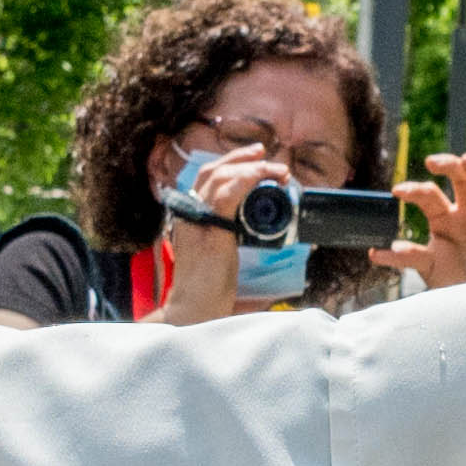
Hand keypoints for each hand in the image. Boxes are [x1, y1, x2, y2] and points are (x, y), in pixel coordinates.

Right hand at [148, 145, 294, 324]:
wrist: (194, 310)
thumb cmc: (208, 289)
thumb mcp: (218, 255)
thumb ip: (231, 240)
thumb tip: (262, 236)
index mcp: (190, 217)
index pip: (206, 178)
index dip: (229, 163)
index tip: (254, 158)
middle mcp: (189, 214)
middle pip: (211, 171)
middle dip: (240, 158)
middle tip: (265, 155)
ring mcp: (197, 221)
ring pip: (221, 177)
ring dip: (252, 168)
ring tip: (277, 169)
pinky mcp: (210, 233)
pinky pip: (227, 195)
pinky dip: (247, 180)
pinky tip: (264, 177)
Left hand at [383, 151, 465, 290]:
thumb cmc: (454, 285)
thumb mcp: (428, 269)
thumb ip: (408, 258)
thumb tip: (374, 253)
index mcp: (444, 219)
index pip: (429, 195)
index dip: (414, 190)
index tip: (398, 192)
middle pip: (462, 179)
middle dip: (449, 165)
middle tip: (433, 162)